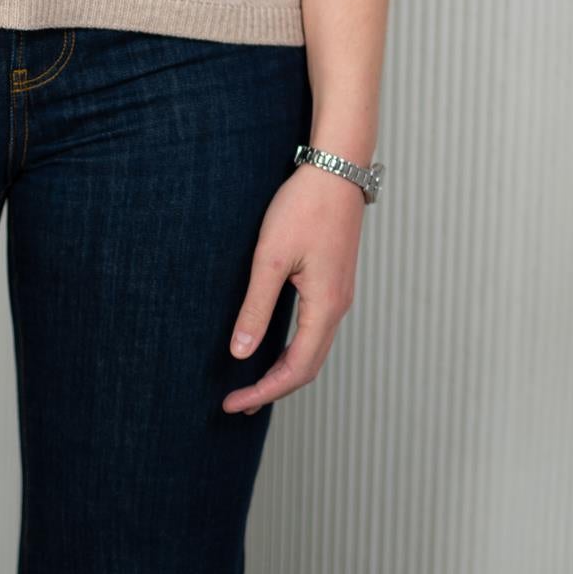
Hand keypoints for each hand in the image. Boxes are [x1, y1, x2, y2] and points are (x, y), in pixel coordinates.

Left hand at [222, 161, 363, 413]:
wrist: (336, 170)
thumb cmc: (304, 207)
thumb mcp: (271, 256)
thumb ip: (256, 306)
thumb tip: (241, 352)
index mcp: (325, 306)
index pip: (295, 369)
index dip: (264, 391)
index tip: (233, 404)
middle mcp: (338, 307)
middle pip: (308, 367)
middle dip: (272, 389)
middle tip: (237, 403)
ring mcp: (339, 295)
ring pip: (314, 350)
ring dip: (284, 372)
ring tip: (252, 384)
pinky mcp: (334, 282)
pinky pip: (316, 331)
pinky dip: (294, 350)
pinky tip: (274, 347)